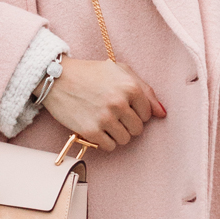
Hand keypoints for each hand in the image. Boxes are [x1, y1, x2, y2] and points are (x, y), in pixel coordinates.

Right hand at [44, 57, 166, 150]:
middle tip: (112, 114)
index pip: (147, 114)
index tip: (122, 105)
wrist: (57, 77)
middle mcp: (119, 103)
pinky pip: (109, 147)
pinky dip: (104, 141)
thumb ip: (145, 91)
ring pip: (125, 140)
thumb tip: (162, 114)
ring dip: (116, 134)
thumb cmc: (91, 73)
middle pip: (137, 130)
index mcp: (130, 87)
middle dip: (127, 124)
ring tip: (104, 121)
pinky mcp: (90, 131)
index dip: (135, 112)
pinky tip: (95, 127)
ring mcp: (105, 118)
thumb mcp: (120, 72)